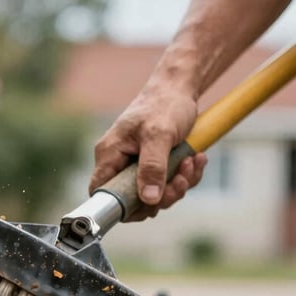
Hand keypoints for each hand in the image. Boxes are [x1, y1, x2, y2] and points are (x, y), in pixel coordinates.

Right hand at [88, 85, 207, 220]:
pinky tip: (194, 159)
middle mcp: (119, 163)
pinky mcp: (153, 166)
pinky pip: (167, 184)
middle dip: (162, 195)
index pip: (101, 192)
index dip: (121, 206)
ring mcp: (136, 166)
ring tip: (191, 162)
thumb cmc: (164, 104)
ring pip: (154, 195)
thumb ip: (153, 168)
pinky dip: (184, 176)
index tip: (148, 205)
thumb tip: (148, 199)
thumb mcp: (159, 135)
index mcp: (109, 154)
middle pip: (132, 200)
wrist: (179, 88)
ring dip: (178, 184)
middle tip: (180, 180)